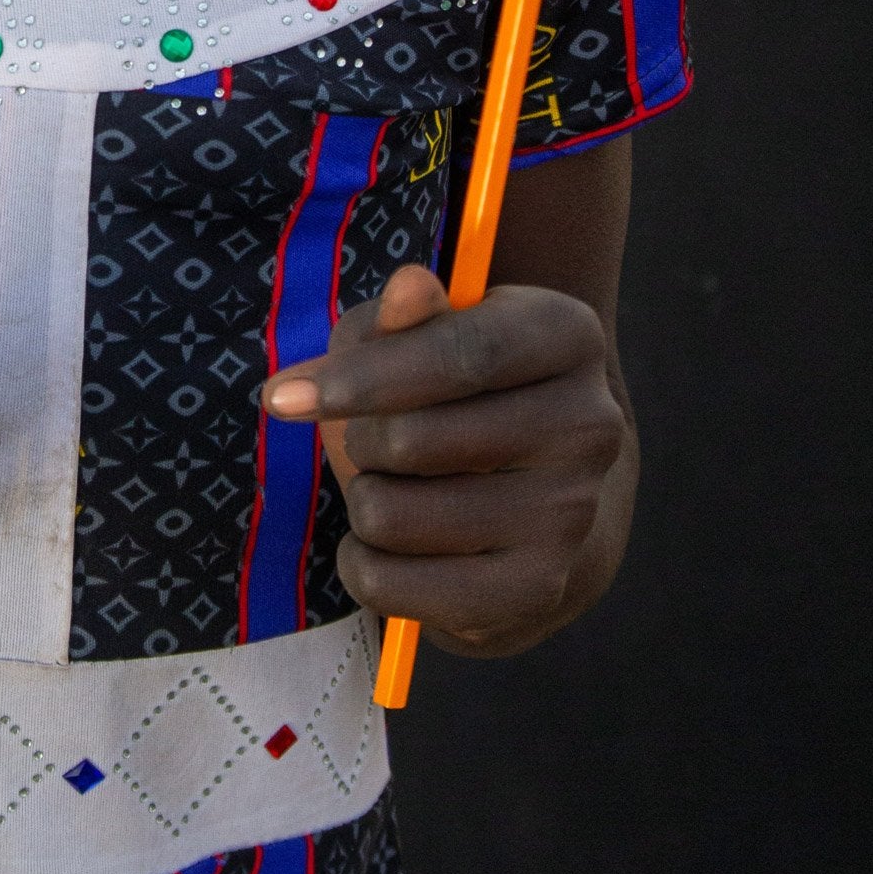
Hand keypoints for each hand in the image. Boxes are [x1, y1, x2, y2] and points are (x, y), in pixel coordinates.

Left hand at [263, 263, 630, 654]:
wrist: (538, 487)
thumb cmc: (458, 390)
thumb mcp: (425, 335)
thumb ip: (404, 316)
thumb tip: (409, 285)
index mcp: (567, 335)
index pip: (460, 354)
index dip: (364, 376)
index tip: (282, 399)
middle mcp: (589, 424)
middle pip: (413, 440)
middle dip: (358, 440)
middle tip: (369, 440)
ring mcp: (570, 514)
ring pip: (392, 516)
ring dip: (362, 500)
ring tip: (389, 488)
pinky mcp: (537, 588)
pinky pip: (394, 586)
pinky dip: (362, 564)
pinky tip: (385, 545)